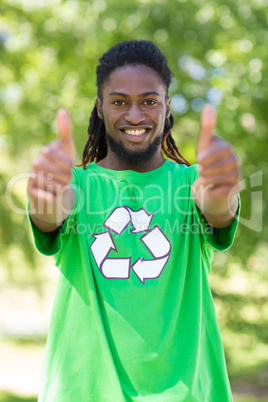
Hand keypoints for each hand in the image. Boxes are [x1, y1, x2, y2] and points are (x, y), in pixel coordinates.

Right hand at [27, 108, 75, 228]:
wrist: (51, 186)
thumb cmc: (60, 165)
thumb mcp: (66, 149)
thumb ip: (65, 130)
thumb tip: (62, 109)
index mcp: (46, 152)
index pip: (67, 162)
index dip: (71, 167)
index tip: (69, 167)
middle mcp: (36, 163)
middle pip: (63, 174)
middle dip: (68, 178)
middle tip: (66, 179)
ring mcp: (33, 177)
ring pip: (55, 185)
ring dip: (62, 188)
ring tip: (60, 186)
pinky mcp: (31, 191)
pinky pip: (43, 195)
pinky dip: (49, 197)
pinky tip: (52, 197)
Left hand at [192, 105, 240, 225]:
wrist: (212, 178)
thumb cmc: (207, 158)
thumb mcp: (204, 143)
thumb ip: (206, 126)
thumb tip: (208, 106)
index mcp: (227, 149)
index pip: (218, 152)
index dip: (207, 156)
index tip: (199, 158)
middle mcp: (235, 161)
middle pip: (217, 167)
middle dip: (205, 170)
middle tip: (200, 171)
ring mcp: (236, 174)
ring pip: (219, 179)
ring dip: (207, 180)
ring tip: (201, 180)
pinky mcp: (235, 188)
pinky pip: (225, 190)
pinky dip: (215, 190)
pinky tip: (211, 189)